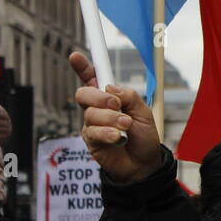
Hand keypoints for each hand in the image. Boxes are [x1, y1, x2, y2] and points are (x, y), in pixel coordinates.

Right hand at [70, 52, 161, 183]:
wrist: (144, 165)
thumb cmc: (144, 138)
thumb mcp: (144, 112)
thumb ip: (129, 96)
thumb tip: (110, 88)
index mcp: (110, 98)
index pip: (93, 79)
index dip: (83, 67)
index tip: (75, 56)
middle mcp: (98, 109)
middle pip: (83, 94)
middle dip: (99, 97)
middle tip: (117, 106)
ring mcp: (92, 125)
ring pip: (90, 114)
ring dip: (111, 118)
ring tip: (126, 127)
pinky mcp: (91, 141)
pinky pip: (92, 132)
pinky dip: (107, 133)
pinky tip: (118, 138)